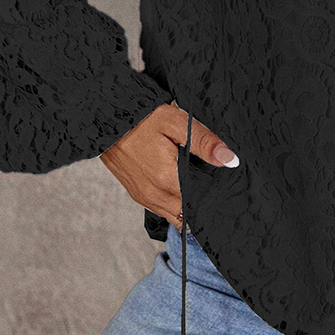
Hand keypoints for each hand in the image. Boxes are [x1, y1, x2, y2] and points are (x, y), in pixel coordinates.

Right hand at [99, 100, 238, 230]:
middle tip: (216, 196)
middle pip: (187, 216)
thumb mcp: (176, 123)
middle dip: (201, 209)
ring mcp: (143, 196)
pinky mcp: (136, 193)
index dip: (212, 204)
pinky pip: (160, 208)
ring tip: (200, 192)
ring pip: (173, 215)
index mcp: (167, 180)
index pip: (198, 207)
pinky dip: (173, 204)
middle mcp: (154, 195)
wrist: (104, 118)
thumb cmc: (140, 117)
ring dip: (186, 209)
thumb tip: (229, 159)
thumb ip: (204, 142)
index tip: (224, 197)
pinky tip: (182, 190)